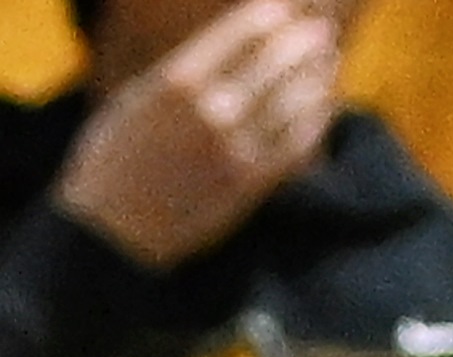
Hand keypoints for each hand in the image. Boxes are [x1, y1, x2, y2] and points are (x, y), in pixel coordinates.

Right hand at [56, 0, 341, 271]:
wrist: (114, 228)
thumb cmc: (116, 157)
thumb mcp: (139, 100)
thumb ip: (184, 76)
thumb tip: (228, 52)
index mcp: (176, 82)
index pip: (237, 37)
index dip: (269, 19)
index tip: (286, 10)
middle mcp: (211, 112)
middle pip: (274, 66)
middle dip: (303, 44)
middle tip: (321, 32)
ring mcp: (236, 150)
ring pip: (293, 104)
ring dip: (316, 78)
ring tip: (328, 62)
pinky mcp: (252, 185)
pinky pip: (297, 146)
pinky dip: (315, 120)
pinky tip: (325, 106)